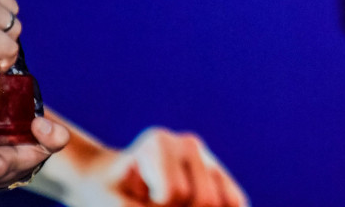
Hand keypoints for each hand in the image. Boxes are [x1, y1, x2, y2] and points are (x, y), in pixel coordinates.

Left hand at [35, 124, 248, 206]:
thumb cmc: (108, 195)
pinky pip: (236, 201)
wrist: (110, 182)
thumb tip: (200, 206)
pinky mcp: (219, 173)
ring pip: (224, 202)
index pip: (172, 194)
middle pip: (205, 200)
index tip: (137, 198)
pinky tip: (192, 205)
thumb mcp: (114, 204)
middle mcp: (188, 143)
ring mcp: (206, 156)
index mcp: (158, 143)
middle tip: (154, 202)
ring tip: (173, 204)